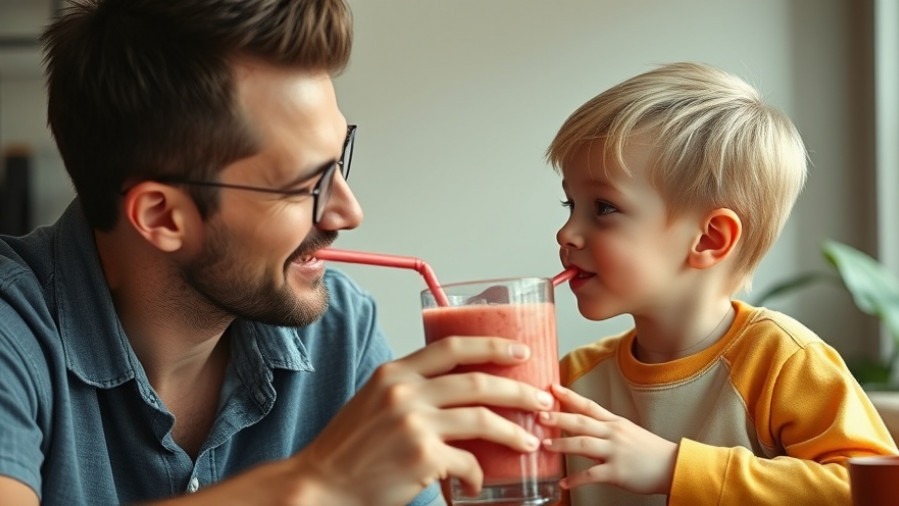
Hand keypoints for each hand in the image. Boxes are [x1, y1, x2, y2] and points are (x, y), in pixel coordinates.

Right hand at [290, 337, 555, 505]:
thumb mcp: (375, 401)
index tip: (521, 351)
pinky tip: (476, 483)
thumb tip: (456, 390)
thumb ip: (410, 389)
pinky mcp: (422, 458)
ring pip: (483, 420)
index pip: (453, 347)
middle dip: (519, 390)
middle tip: (542, 399)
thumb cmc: (349, 448)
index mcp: (395, 373)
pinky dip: (478, 475)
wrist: (321, 483)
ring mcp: (414, 424)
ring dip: (514, 432)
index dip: (493, 345)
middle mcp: (405, 392)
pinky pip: (468, 463)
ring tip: (530, 441)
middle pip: (478, 381)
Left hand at [539, 384, 677, 495]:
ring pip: (583, 445)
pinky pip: (592, 475)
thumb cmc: (650, 451)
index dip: (568, 396)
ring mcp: (615, 452)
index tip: (551, 387)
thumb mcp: (628, 432)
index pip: (588, 405)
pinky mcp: (618, 472)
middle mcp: (613, 433)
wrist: (674, 466)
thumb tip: (581, 427)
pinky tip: (564, 483)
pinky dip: (576, 480)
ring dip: (561, 444)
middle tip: (538, 414)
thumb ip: (605, 428)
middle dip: (558, 417)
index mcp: (615, 422)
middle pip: (581, 422)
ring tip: (544, 445)